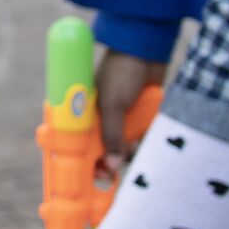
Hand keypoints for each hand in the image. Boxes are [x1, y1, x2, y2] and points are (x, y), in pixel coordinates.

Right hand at [96, 48, 166, 179]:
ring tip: (135, 150)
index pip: (80, 145)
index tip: (95, 179)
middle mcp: (102, 119)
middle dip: (110, 163)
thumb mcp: (113, 105)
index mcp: (86, 114)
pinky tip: (146, 142)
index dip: (86, 163)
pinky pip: (141, 137)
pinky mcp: (140, 117)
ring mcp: (123, 118)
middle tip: (114, 176)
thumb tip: (113, 165)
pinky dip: (144, 142)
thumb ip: (112, 135)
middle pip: (103, 151)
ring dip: (130, 152)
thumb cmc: (122, 72)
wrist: (147, 49)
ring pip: (124, 147)